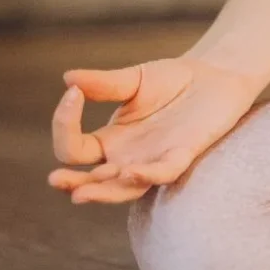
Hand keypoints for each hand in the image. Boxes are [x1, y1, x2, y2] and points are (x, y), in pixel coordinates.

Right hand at [49, 56, 258, 203]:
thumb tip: (67, 79)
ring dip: (104, 191)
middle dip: (73, 182)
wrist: (214, 77)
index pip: (74, 148)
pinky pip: (164, 173)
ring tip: (80, 193)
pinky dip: (147, 175)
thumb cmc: (173, 81)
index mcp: (110, 140)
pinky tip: (129, 171)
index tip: (73, 94)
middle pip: (94, 180)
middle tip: (55, 180)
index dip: (65, 125)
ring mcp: (154, 160)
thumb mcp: (133, 79)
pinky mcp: (183, 155)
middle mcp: (128, 157)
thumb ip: (104, 83)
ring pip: (124, 188)